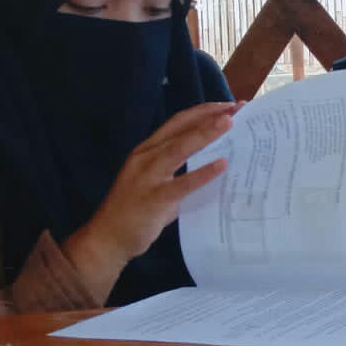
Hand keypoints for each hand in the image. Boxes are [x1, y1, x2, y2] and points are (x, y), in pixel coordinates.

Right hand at [65, 103, 237, 271]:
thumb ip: (180, 169)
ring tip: (230, 123)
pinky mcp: (153, 198)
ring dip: (206, 133)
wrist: (108, 239)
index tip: (227, 106)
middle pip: (180, 128)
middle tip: (237, 108)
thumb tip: (216, 161)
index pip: (177, 122)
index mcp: (147, 150)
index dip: (202, 111)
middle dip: (209, 115)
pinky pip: (182, 183)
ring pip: (179, 148)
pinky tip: (222, 164)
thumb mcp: (158, 181)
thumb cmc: (137, 211)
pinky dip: (202, 172)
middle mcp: (145, 157)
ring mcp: (147, 176)